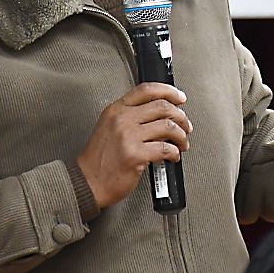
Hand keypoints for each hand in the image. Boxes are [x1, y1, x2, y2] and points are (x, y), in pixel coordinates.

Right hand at [76, 83, 192, 208]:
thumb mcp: (108, 127)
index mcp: (116, 110)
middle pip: (162, 106)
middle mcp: (122, 120)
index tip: (179, 97)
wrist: (87, 182)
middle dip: (181, 116)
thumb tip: (159, 115)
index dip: (168, 91)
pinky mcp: (136, 155)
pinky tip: (174, 156)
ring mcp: (129, 137)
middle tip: (186, 125)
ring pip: (168, 127)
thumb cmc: (98, 159)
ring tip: (182, 143)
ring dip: (181, 136)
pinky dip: (175, 153)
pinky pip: (166, 149)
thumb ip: (130, 116)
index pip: (146, 90)